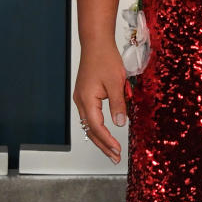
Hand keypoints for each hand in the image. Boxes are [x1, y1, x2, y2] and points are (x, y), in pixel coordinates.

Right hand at [74, 43, 129, 163]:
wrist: (96, 44)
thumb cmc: (105, 59)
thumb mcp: (116, 83)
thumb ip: (118, 105)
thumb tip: (120, 124)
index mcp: (87, 100)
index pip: (97, 127)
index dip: (108, 141)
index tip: (118, 151)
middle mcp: (81, 102)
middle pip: (91, 130)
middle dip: (103, 145)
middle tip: (115, 158)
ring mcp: (81, 99)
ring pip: (90, 125)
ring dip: (101, 138)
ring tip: (112, 150)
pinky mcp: (85, 95)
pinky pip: (90, 117)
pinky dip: (98, 127)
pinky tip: (105, 133)